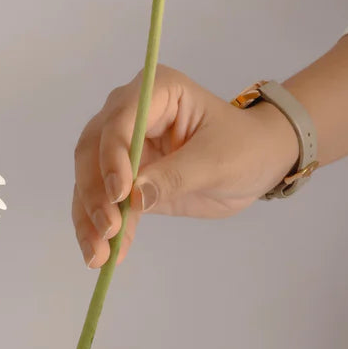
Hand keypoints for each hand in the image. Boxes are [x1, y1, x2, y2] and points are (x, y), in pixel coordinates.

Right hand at [72, 65, 297, 267]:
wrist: (258, 164)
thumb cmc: (245, 148)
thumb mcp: (218, 161)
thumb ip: (176, 176)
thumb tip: (134, 198)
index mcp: (156, 92)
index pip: (119, 121)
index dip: (112, 157)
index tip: (119, 194)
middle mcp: (130, 115)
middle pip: (93, 151)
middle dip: (95, 193)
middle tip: (106, 229)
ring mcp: (123, 149)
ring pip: (90, 181)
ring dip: (89, 219)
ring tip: (97, 255)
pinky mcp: (125, 182)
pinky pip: (105, 205)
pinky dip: (101, 231)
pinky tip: (104, 256)